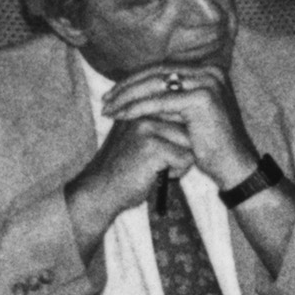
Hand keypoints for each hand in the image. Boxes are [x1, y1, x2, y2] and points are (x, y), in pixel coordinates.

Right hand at [67, 109, 197, 235]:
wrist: (100, 190)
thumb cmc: (124, 167)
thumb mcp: (140, 136)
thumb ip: (162, 123)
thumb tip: (195, 116)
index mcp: (140, 105)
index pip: (181, 111)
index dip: (179, 136)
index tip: (159, 149)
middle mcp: (143, 111)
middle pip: (189, 126)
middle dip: (182, 148)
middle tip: (157, 161)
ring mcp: (146, 127)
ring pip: (190, 143)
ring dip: (180, 161)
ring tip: (156, 167)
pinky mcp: (152, 146)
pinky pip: (185, 159)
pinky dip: (176, 172)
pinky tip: (155, 175)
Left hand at [104, 64, 260, 193]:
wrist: (234, 166)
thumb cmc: (210, 145)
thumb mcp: (188, 114)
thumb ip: (170, 97)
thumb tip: (136, 88)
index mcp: (209, 70)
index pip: (163, 69)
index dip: (136, 79)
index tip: (113, 93)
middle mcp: (211, 71)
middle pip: (158, 72)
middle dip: (128, 86)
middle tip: (106, 99)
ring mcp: (208, 83)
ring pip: (156, 85)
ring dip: (128, 96)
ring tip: (108, 108)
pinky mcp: (202, 98)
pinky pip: (161, 102)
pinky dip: (138, 108)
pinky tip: (122, 115)